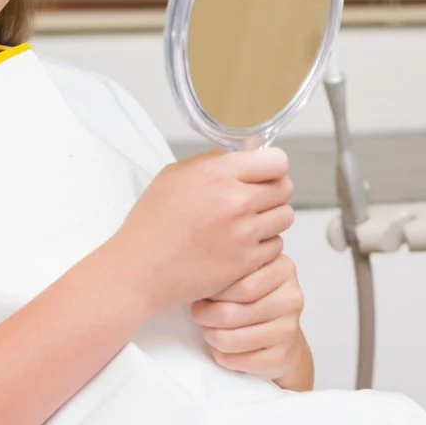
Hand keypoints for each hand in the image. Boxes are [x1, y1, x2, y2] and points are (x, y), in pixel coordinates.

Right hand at [108, 148, 294, 317]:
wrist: (140, 270)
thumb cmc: (152, 223)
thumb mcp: (174, 176)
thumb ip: (212, 162)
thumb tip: (242, 154)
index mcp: (218, 174)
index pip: (276, 161)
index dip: (272, 166)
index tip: (263, 173)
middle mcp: (235, 201)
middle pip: (285, 188)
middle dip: (272, 192)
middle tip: (254, 200)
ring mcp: (243, 234)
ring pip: (285, 218)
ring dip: (270, 219)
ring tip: (247, 223)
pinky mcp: (246, 262)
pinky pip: (276, 246)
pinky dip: (263, 246)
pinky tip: (241, 245)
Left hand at [190, 254, 311, 388]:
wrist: (282, 333)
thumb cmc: (255, 298)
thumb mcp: (248, 272)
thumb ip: (232, 265)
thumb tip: (197, 273)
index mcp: (283, 269)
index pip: (238, 283)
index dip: (213, 290)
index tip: (203, 291)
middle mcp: (291, 298)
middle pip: (231, 313)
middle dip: (205, 315)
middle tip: (198, 313)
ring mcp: (289, 329)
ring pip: (230, 339)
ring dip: (211, 336)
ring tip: (208, 329)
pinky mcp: (282, 357)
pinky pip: (238, 360)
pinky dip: (222, 356)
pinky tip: (222, 348)